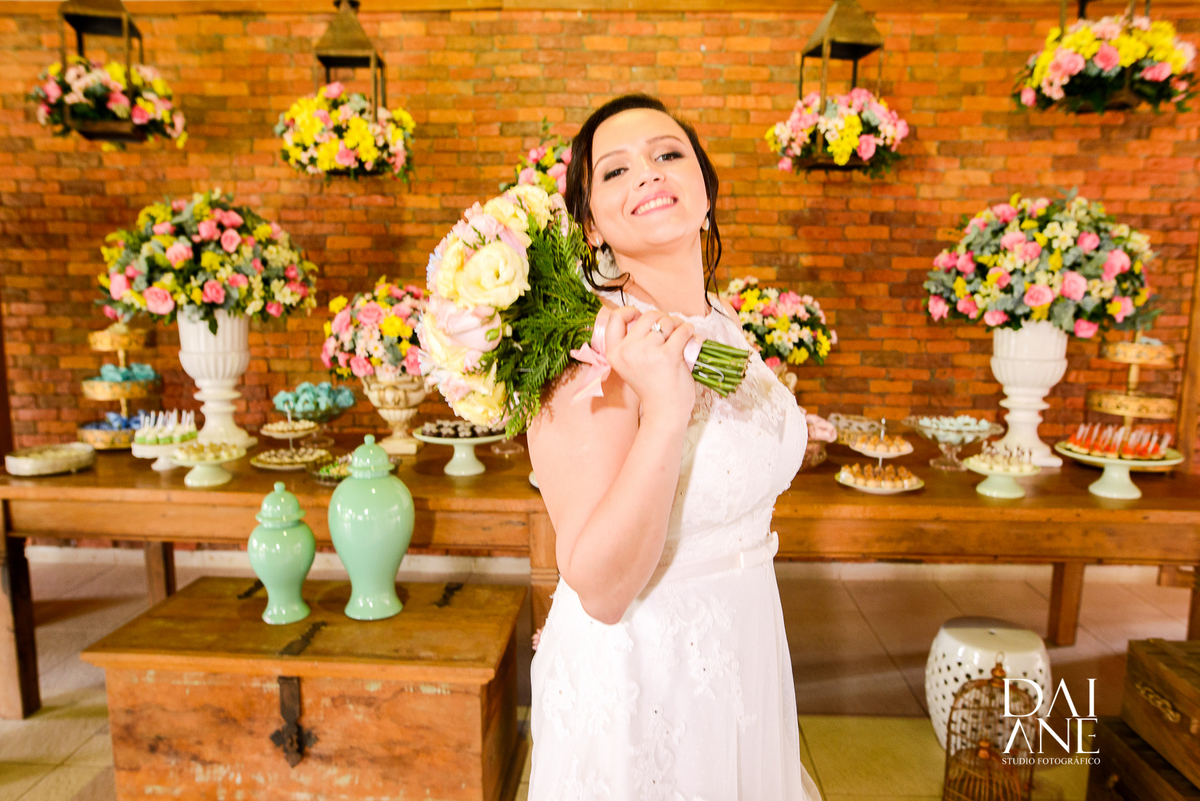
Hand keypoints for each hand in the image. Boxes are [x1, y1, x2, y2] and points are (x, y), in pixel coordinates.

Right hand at [603, 306, 694, 425]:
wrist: (664, 411)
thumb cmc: (651, 386)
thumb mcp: (630, 365)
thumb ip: (632, 343)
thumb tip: (648, 317)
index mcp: (614, 353)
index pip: (615, 318)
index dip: (629, 311)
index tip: (640, 317)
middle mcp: (627, 351)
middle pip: (647, 316)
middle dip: (662, 319)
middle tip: (670, 330)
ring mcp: (647, 352)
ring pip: (665, 321)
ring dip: (677, 324)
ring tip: (680, 335)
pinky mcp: (668, 355)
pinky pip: (682, 330)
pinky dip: (689, 331)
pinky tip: (690, 337)